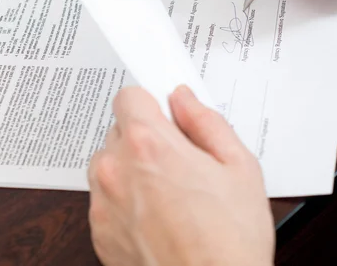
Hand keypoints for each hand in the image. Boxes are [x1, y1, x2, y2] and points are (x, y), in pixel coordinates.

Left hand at [87, 86, 274, 265]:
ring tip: (169, 194)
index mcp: (149, 145)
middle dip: (146, 138)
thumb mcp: (238, 167)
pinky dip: (125, 200)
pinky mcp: (98, 230)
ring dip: (131, 169)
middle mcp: (115, 169)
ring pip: (110, 164)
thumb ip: (206, 122)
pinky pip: (105, 197)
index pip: (129, 95)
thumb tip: (184, 99)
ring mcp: (102, 202)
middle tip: (179, 161)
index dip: (150, 101)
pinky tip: (157, 217)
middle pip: (120, 130)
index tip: (162, 110)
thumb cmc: (229, 241)